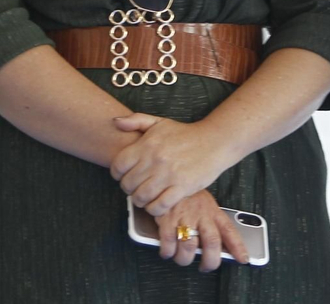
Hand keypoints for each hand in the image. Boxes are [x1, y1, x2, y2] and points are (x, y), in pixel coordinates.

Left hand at [110, 114, 231, 216]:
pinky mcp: (182, 188)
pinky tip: (156, 204)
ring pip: (141, 197)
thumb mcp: (159, 122)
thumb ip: (135, 120)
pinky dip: (154, 209)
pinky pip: (160, 206)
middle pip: (128, 184)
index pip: (118, 165)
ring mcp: (168, 175)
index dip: (117, 174)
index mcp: (147, 144)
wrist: (214, 142)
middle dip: (128, 189)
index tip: (123, 175)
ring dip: (140, 201)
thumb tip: (115, 122)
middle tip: (135, 188)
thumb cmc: (184, 134)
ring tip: (144, 197)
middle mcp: (155, 160)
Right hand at [153, 190, 249, 272]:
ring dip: (184, 258)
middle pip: (211, 242)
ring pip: (189, 246)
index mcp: (213, 212)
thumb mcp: (205, 204)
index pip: (230, 230)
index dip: (238, 247)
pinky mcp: (166, 217)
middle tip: (205, 267)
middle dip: (210, 261)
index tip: (244, 259)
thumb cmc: (187, 196)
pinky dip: (168, 252)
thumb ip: (211, 222)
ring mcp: (184, 216)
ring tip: (182, 259)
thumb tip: (221, 246)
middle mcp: (201, 215)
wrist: (167, 179)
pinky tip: (168, 252)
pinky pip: (168, 242)